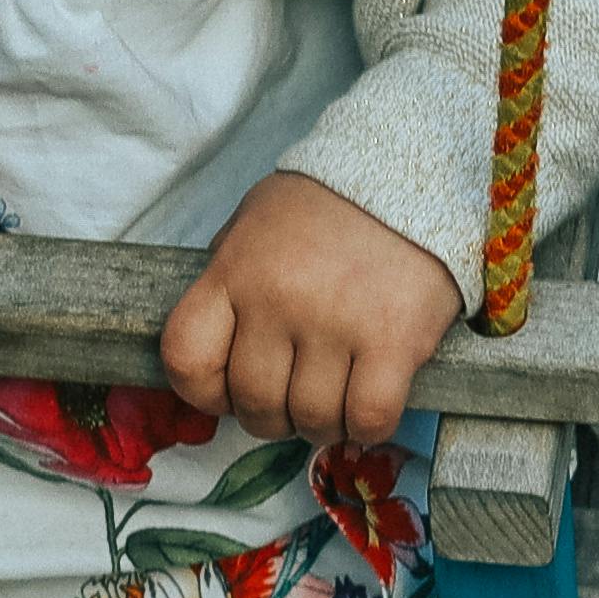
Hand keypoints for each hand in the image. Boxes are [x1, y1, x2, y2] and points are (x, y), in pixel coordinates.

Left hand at [160, 174, 458, 449]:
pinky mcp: (394, 342)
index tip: (226, 391)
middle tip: (291, 398)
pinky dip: (365, 426)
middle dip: (269, 415)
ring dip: (320, 423)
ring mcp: (336, 323)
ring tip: (333, 399)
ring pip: (310, 418)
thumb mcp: (254, 224)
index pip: (187, 358)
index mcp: (235, 271)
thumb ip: (228, 278)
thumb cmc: (327, 204)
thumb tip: (216, 343)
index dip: (202, 392)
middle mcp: (279, 300)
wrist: (412, 171)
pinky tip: (367, 406)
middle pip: (253, 401)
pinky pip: (367, 417)